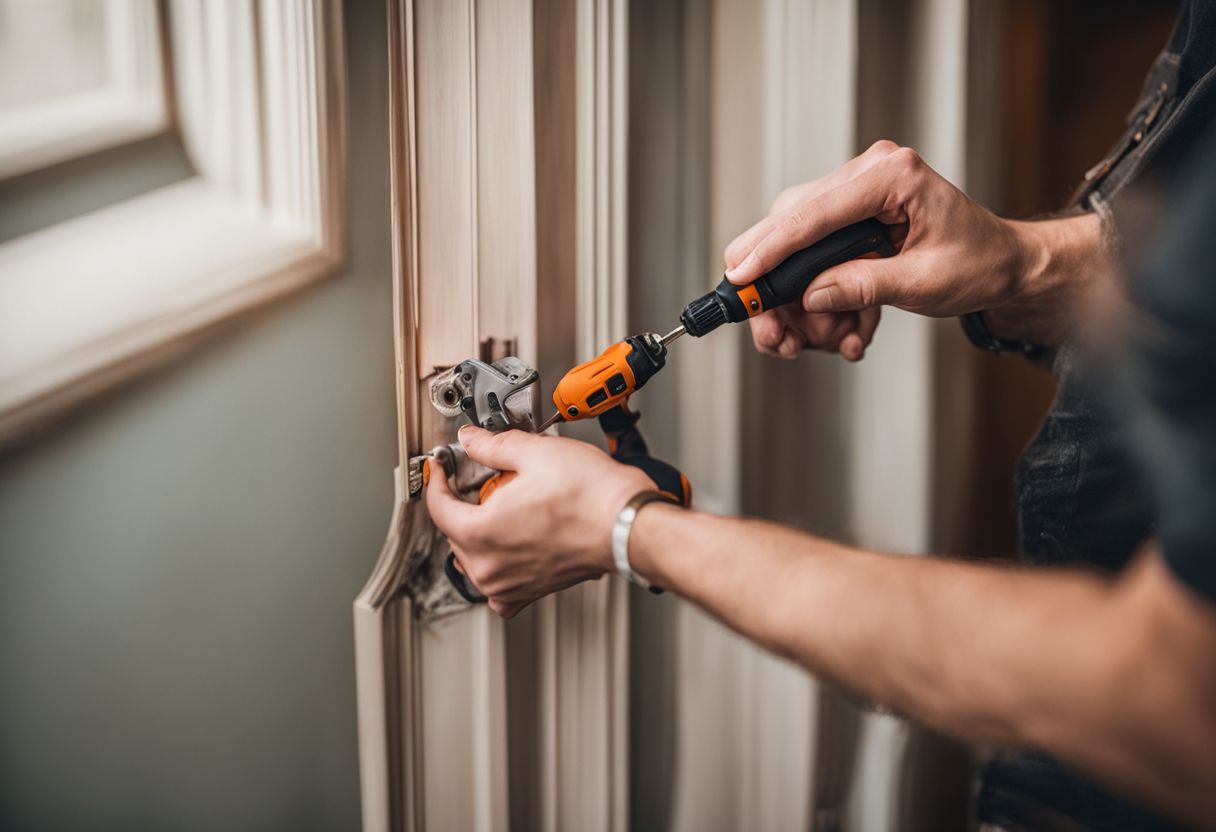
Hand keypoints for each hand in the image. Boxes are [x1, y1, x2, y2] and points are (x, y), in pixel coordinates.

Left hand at [425, 425, 652, 616]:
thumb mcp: (534, 453)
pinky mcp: (531, 591)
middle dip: (462, 504)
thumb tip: (473, 440)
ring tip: (502, 505)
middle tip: (477, 479)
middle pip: (455, 532)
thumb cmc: (591, 496)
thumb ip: (492, 446)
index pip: (438, 507)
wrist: (628, 525)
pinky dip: (498, 564)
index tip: (440, 466)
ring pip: (475, 557)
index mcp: (480, 534)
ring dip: (479, 532)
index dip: (436, 479)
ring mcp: (510, 585)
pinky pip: (499, 584)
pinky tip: (511, 543)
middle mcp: (490, 568)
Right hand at [723, 140, 1039, 357]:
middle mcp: (866, 176)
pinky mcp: (851, 219)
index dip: (769, 249)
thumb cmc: (980, 262)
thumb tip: (811, 296)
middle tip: (773, 333)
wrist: (1005, 264)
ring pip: (796, 247)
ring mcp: (856, 195)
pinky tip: (847, 328)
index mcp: (890, 175)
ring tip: (833, 339)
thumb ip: (864, 285)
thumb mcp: (924, 283)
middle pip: (790, 225)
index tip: (739, 278)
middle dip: (777, 286)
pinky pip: (814, 258)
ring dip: (803, 303)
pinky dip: (822, 299)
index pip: (812, 213)